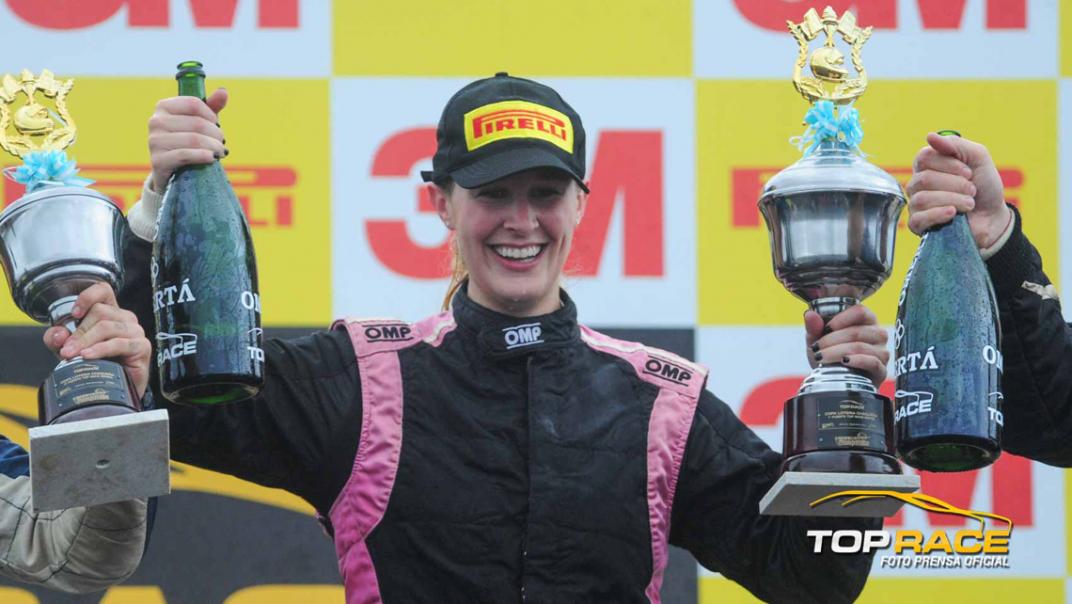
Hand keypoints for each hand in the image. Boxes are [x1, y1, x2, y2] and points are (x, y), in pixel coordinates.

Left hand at [42, 283, 150, 398]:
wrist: (115, 392)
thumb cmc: (96, 366)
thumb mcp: (69, 350)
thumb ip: (58, 340)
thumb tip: (57, 334)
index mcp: (110, 312)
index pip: (103, 290)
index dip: (88, 296)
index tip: (73, 313)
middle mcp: (125, 318)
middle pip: (100, 312)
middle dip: (79, 331)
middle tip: (66, 349)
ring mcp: (136, 332)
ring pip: (106, 326)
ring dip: (85, 341)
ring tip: (72, 355)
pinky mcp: (142, 346)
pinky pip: (119, 343)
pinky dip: (100, 349)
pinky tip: (88, 356)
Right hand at [148, 87, 228, 193]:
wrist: (172, 171)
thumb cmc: (187, 142)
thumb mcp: (200, 122)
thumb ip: (211, 106)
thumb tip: (223, 91)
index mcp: (164, 106)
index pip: (194, 104)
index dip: (211, 115)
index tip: (216, 125)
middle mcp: (155, 121)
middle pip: (197, 124)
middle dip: (216, 135)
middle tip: (221, 145)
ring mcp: (154, 141)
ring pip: (194, 140)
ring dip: (213, 147)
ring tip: (219, 153)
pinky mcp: (157, 160)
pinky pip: (185, 155)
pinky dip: (202, 156)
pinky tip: (211, 158)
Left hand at [804, 305, 889, 386]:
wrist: (835, 380)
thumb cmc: (829, 353)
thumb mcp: (818, 339)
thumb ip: (814, 326)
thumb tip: (810, 314)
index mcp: (866, 320)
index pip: (860, 311)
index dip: (841, 319)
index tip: (826, 328)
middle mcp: (878, 334)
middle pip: (857, 331)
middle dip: (832, 340)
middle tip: (816, 348)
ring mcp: (881, 352)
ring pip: (861, 347)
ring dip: (837, 352)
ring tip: (821, 357)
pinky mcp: (881, 370)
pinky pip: (872, 362)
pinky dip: (856, 361)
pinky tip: (843, 362)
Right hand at [906, 132, 1012, 247]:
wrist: (993, 217)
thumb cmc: (984, 186)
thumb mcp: (978, 158)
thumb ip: (956, 145)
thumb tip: (929, 136)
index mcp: (928, 165)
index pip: (924, 157)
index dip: (948, 164)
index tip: (969, 172)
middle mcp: (918, 184)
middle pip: (924, 178)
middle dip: (955, 184)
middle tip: (972, 190)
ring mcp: (916, 205)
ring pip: (922, 198)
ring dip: (953, 200)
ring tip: (969, 204)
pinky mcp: (917, 225)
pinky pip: (918, 218)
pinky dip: (938, 214)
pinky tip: (953, 214)